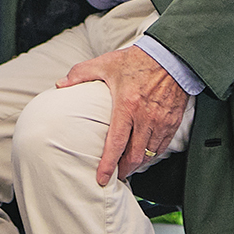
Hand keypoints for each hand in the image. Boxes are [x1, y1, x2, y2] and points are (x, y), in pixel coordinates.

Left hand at [57, 44, 188, 185]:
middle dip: (124, 170)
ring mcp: (161, 122)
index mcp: (127, 106)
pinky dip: (152, 155)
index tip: (102, 178)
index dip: (108, 165)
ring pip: (149, 154)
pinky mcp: (173, 122)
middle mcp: (145, 117)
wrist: (170, 55)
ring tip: (128, 166)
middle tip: (116, 176)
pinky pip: (162, 147)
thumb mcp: (106, 63)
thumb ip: (81, 73)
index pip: (116, 144)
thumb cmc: (137, 60)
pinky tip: (145, 154)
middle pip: (134, 156)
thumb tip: (60, 84)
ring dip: (138, 164)